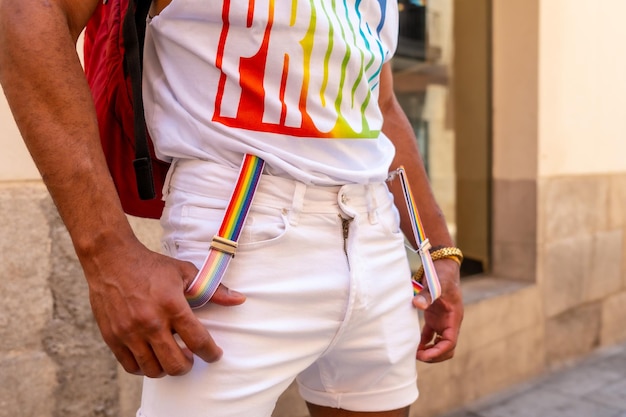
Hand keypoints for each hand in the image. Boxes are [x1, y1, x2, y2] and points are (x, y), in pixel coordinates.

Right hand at [81, 238, 245, 377]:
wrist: (111, 260)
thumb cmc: (152, 266)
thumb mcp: (185, 272)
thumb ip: (214, 289)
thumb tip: (239, 300)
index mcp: (172, 305)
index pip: (198, 341)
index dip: (211, 353)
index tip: (214, 355)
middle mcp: (150, 322)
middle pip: (176, 364)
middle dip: (189, 365)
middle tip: (190, 357)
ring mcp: (129, 332)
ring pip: (153, 370)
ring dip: (166, 368)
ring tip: (170, 356)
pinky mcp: (112, 337)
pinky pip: (131, 367)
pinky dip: (144, 367)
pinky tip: (151, 356)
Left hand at [413, 258, 462, 362]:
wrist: (441, 265)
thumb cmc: (442, 274)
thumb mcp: (436, 284)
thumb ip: (427, 295)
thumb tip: (417, 304)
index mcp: (454, 318)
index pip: (450, 343)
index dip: (438, 352)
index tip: (424, 356)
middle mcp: (450, 322)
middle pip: (446, 348)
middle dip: (434, 355)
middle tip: (416, 357)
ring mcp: (442, 320)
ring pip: (438, 344)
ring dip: (428, 351)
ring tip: (413, 353)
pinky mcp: (434, 317)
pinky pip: (429, 335)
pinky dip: (422, 342)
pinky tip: (412, 344)